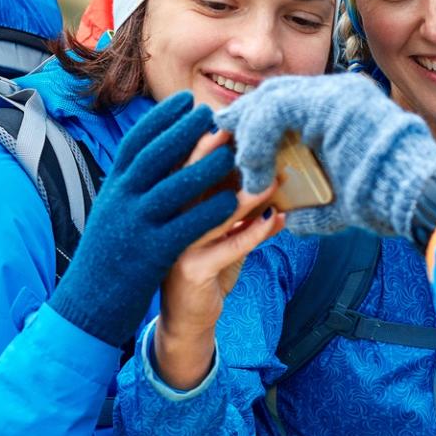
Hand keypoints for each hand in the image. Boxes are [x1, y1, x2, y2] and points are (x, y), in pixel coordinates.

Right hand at [46, 93, 239, 347]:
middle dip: (185, 130)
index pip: (136, 142)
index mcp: (112, 189)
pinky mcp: (151, 255)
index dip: (163, 118)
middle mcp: (120, 202)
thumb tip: (153, 160)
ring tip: (233, 150)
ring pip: (173, 188)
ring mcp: (134, 227)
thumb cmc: (107, 261)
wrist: (86, 308)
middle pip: (155, 155)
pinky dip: (211, 212)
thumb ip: (131, 189)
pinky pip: (186, 227)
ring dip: (206, 166)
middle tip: (214, 112)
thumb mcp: (112, 216)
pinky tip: (234, 202)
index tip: (187, 101)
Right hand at [153, 131, 281, 389]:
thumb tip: (257, 168)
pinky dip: (254, 231)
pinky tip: (276, 220)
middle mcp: (160, 221)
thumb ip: (226, 200)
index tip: (222, 116)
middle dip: (218, 152)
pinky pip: (228, 245)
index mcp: (158, 204)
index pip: (173, 161)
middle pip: (188, 177)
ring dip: (248, 192)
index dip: (194, 136)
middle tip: (249, 132)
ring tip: (277, 178)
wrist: (183, 320)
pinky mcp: (191, 269)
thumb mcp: (208, 227)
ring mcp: (174, 244)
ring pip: (213, 210)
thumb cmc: (200, 264)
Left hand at [212, 72, 435, 237]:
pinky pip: (278, 108)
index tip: (231, 145)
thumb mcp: (339, 202)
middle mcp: (340, 93)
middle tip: (218, 143)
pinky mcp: (334, 100)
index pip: (285, 103)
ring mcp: (339, 92)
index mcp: (342, 111)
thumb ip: (312, 205)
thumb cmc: (385, 205)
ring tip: (237, 164)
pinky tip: (253, 166)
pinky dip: (258, 138)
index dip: (254, 122)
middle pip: (275, 93)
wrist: (417, 199)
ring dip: (248, 131)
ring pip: (272, 97)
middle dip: (244, 119)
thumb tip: (287, 219)